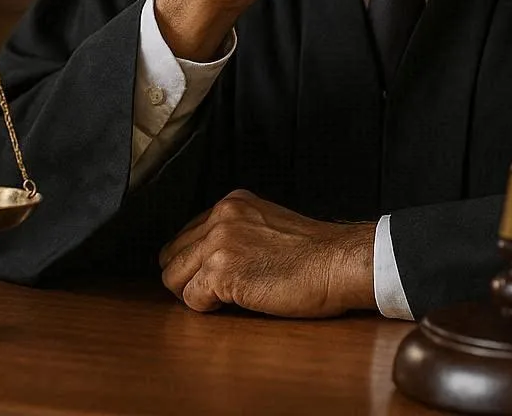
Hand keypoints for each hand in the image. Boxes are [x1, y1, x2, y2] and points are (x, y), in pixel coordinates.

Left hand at [158, 189, 375, 316]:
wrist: (339, 263)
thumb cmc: (315, 254)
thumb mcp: (269, 226)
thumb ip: (238, 232)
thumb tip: (209, 260)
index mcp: (233, 203)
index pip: (186, 235)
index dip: (195, 262)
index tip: (212, 276)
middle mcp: (221, 217)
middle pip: (172, 256)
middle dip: (188, 279)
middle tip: (216, 293)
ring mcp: (219, 243)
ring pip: (173, 278)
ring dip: (195, 294)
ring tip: (227, 299)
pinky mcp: (222, 272)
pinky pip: (192, 300)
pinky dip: (208, 309)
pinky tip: (237, 304)